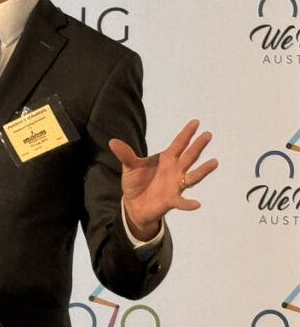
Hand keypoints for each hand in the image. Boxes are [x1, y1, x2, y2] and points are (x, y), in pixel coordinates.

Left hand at [108, 119, 217, 240]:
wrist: (134, 204)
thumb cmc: (137, 182)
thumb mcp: (130, 167)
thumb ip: (125, 155)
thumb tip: (112, 142)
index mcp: (166, 159)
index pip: (178, 144)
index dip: (186, 133)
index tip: (195, 122)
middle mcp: (175, 170)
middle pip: (189, 156)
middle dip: (197, 146)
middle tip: (208, 134)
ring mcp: (175, 185)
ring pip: (192, 177)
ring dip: (203, 170)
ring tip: (214, 162)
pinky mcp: (171, 200)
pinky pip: (182, 202)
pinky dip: (188, 203)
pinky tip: (196, 204)